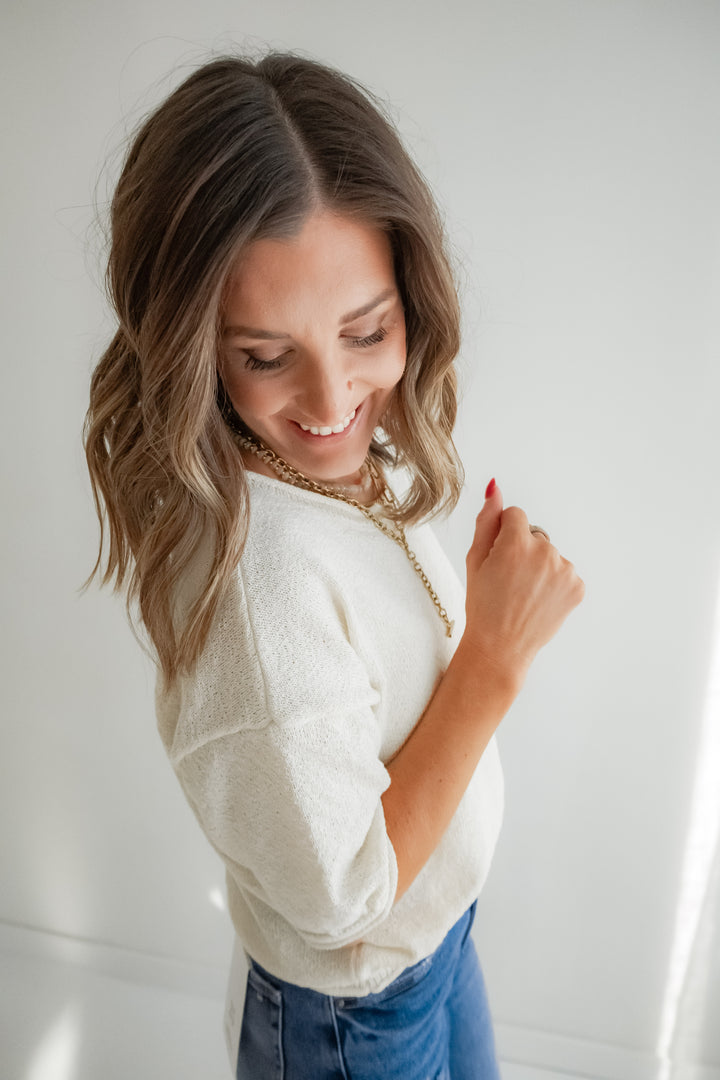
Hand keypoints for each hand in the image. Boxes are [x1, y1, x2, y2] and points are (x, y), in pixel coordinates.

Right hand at [463, 480, 584, 680]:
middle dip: (522, 550)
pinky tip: (538, 601)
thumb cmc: (483, 604)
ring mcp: (565, 571)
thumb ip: (487, 519)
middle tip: (509, 581)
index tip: (498, 557)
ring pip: (550, 555)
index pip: (516, 515)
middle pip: (534, 535)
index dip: (503, 535)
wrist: (501, 646)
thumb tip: (495, 487)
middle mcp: (545, 553)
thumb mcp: (475, 559)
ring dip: (539, 567)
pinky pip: (564, 573)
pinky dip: (554, 584)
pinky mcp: (577, 587)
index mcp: (516, 543)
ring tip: (523, 593)